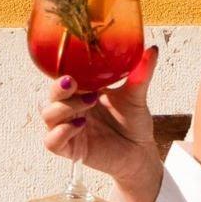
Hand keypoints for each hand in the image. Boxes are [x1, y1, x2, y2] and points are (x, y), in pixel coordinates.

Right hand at [39, 44, 163, 192]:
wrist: (141, 151)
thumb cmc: (134, 122)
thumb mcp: (136, 95)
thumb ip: (140, 74)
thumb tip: (153, 50)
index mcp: (81, 92)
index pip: (60, 78)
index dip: (61, 72)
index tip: (73, 68)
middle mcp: (70, 109)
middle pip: (49, 95)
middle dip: (58, 88)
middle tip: (74, 82)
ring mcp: (67, 129)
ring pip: (47, 115)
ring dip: (64, 108)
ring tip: (89, 104)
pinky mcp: (70, 149)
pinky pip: (51, 142)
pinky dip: (61, 132)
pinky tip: (80, 125)